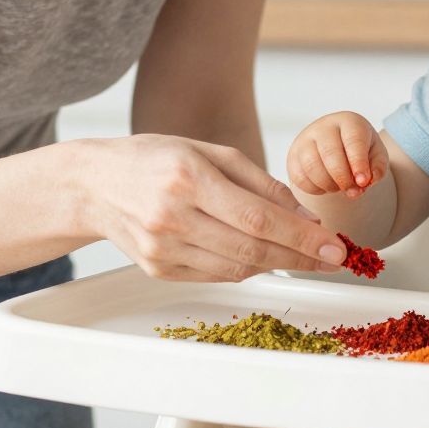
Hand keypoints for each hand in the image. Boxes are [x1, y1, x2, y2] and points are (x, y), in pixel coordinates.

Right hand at [78, 136, 346, 281]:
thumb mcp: (209, 152)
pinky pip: (215, 275)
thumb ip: (260, 183)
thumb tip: (305, 217)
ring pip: (236, 269)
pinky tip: (263, 256)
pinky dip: (245, 268)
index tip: (334, 246)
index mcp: (187, 178)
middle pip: (250, 249)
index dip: (301, 237)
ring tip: (302, 255)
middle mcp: (171, 217)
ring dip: (276, 264)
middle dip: (300, 258)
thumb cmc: (155, 160)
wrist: (94, 185)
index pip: (257, 218)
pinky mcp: (158, 270)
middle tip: (333, 259)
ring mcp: (161, 249)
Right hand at [286, 112, 389, 198]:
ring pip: (312, 166)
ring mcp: (305, 139)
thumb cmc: (359, 150)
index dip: (358, 163)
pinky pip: (300, 177)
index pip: (353, 140)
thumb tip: (364, 182)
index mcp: (349, 121)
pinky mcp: (293, 155)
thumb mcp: (376, 155)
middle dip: (343, 178)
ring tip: (339, 186)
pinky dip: (315, 189)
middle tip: (352, 190)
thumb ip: (377, 169)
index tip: (363, 182)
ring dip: (329, 185)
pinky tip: (326, 186)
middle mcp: (324, 126)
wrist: (336, 144)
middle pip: (330, 153)